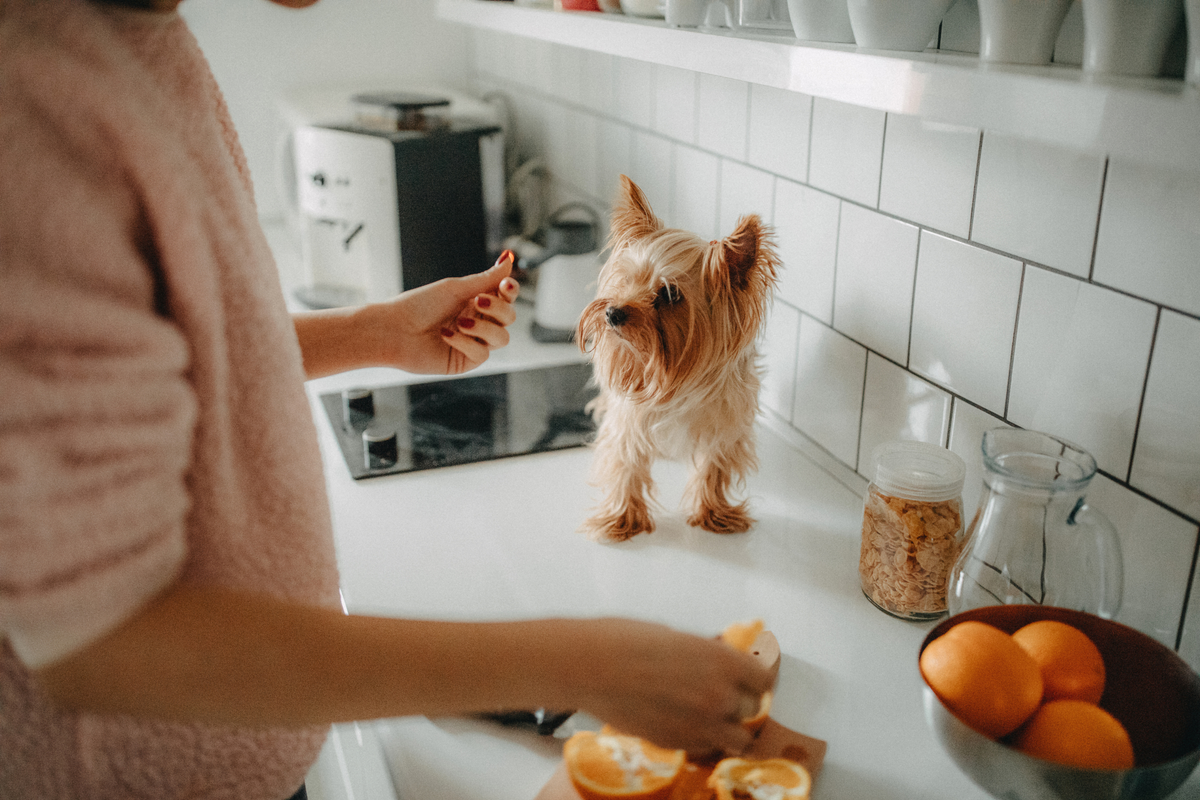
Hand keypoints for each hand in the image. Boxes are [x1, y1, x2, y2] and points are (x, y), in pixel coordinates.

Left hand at [370, 251, 519, 374]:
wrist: (394, 329)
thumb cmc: (419, 305)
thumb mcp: (456, 288)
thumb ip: (486, 278)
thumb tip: (509, 260)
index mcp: (476, 302)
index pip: (506, 297)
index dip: (510, 291)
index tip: (505, 284)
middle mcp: (478, 322)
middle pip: (510, 318)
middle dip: (499, 309)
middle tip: (477, 302)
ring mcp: (473, 343)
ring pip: (502, 338)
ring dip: (483, 328)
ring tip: (460, 321)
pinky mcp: (465, 361)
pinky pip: (482, 354)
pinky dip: (465, 342)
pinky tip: (446, 335)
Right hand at [560, 619, 774, 754]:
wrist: (590, 666)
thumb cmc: (626, 641)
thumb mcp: (678, 637)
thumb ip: (706, 655)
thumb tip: (718, 663)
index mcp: (723, 661)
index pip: (764, 679)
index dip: (755, 678)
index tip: (749, 677)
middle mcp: (719, 696)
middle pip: (754, 709)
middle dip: (742, 702)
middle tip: (726, 694)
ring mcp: (700, 724)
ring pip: (738, 739)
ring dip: (729, 728)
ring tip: (712, 717)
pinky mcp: (677, 743)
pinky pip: (706, 747)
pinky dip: (703, 739)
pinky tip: (686, 723)